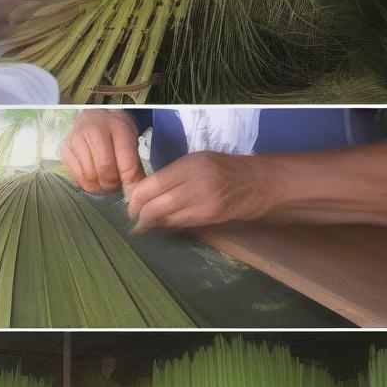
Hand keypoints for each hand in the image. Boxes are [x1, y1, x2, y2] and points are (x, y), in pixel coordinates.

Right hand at [61, 110, 143, 193]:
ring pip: (89, 177)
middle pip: (105, 170)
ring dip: (99, 186)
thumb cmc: (114, 129)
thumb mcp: (130, 139)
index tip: (131, 187)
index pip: (125, 162)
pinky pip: (77, 178)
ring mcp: (75, 140)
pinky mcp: (64, 150)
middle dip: (113, 184)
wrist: (93, 115)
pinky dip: (87, 184)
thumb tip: (135, 189)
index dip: (130, 180)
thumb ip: (133, 164)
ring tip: (105, 180)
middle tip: (116, 184)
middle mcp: (92, 131)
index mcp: (115, 127)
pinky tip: (93, 177)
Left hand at [126, 152, 276, 232]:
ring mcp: (204, 201)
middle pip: (156, 204)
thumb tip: (142, 192)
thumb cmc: (223, 168)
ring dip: (151, 223)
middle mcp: (196, 182)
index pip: (152, 184)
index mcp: (189, 164)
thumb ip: (171, 174)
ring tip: (143, 224)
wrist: (258, 182)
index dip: (136, 198)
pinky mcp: (211, 216)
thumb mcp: (195, 161)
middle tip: (133, 218)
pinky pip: (181, 223)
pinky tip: (161, 224)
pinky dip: (167, 225)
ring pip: (167, 217)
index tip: (129, 203)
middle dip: (140, 214)